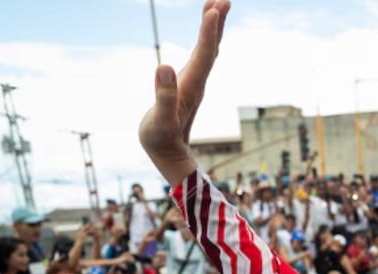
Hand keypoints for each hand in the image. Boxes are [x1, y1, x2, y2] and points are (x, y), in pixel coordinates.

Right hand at [138, 1, 230, 185]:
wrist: (169, 155)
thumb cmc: (160, 140)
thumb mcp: (160, 122)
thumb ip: (164, 97)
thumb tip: (163, 67)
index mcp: (192, 87)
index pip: (203, 55)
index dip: (208, 32)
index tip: (214, 9)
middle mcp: (198, 81)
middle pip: (212, 47)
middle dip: (217, 22)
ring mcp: (195, 81)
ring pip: (209, 49)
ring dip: (214, 26)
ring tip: (217, 3)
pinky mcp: (189, 82)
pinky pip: (201, 53)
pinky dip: (205, 37)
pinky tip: (206, 27)